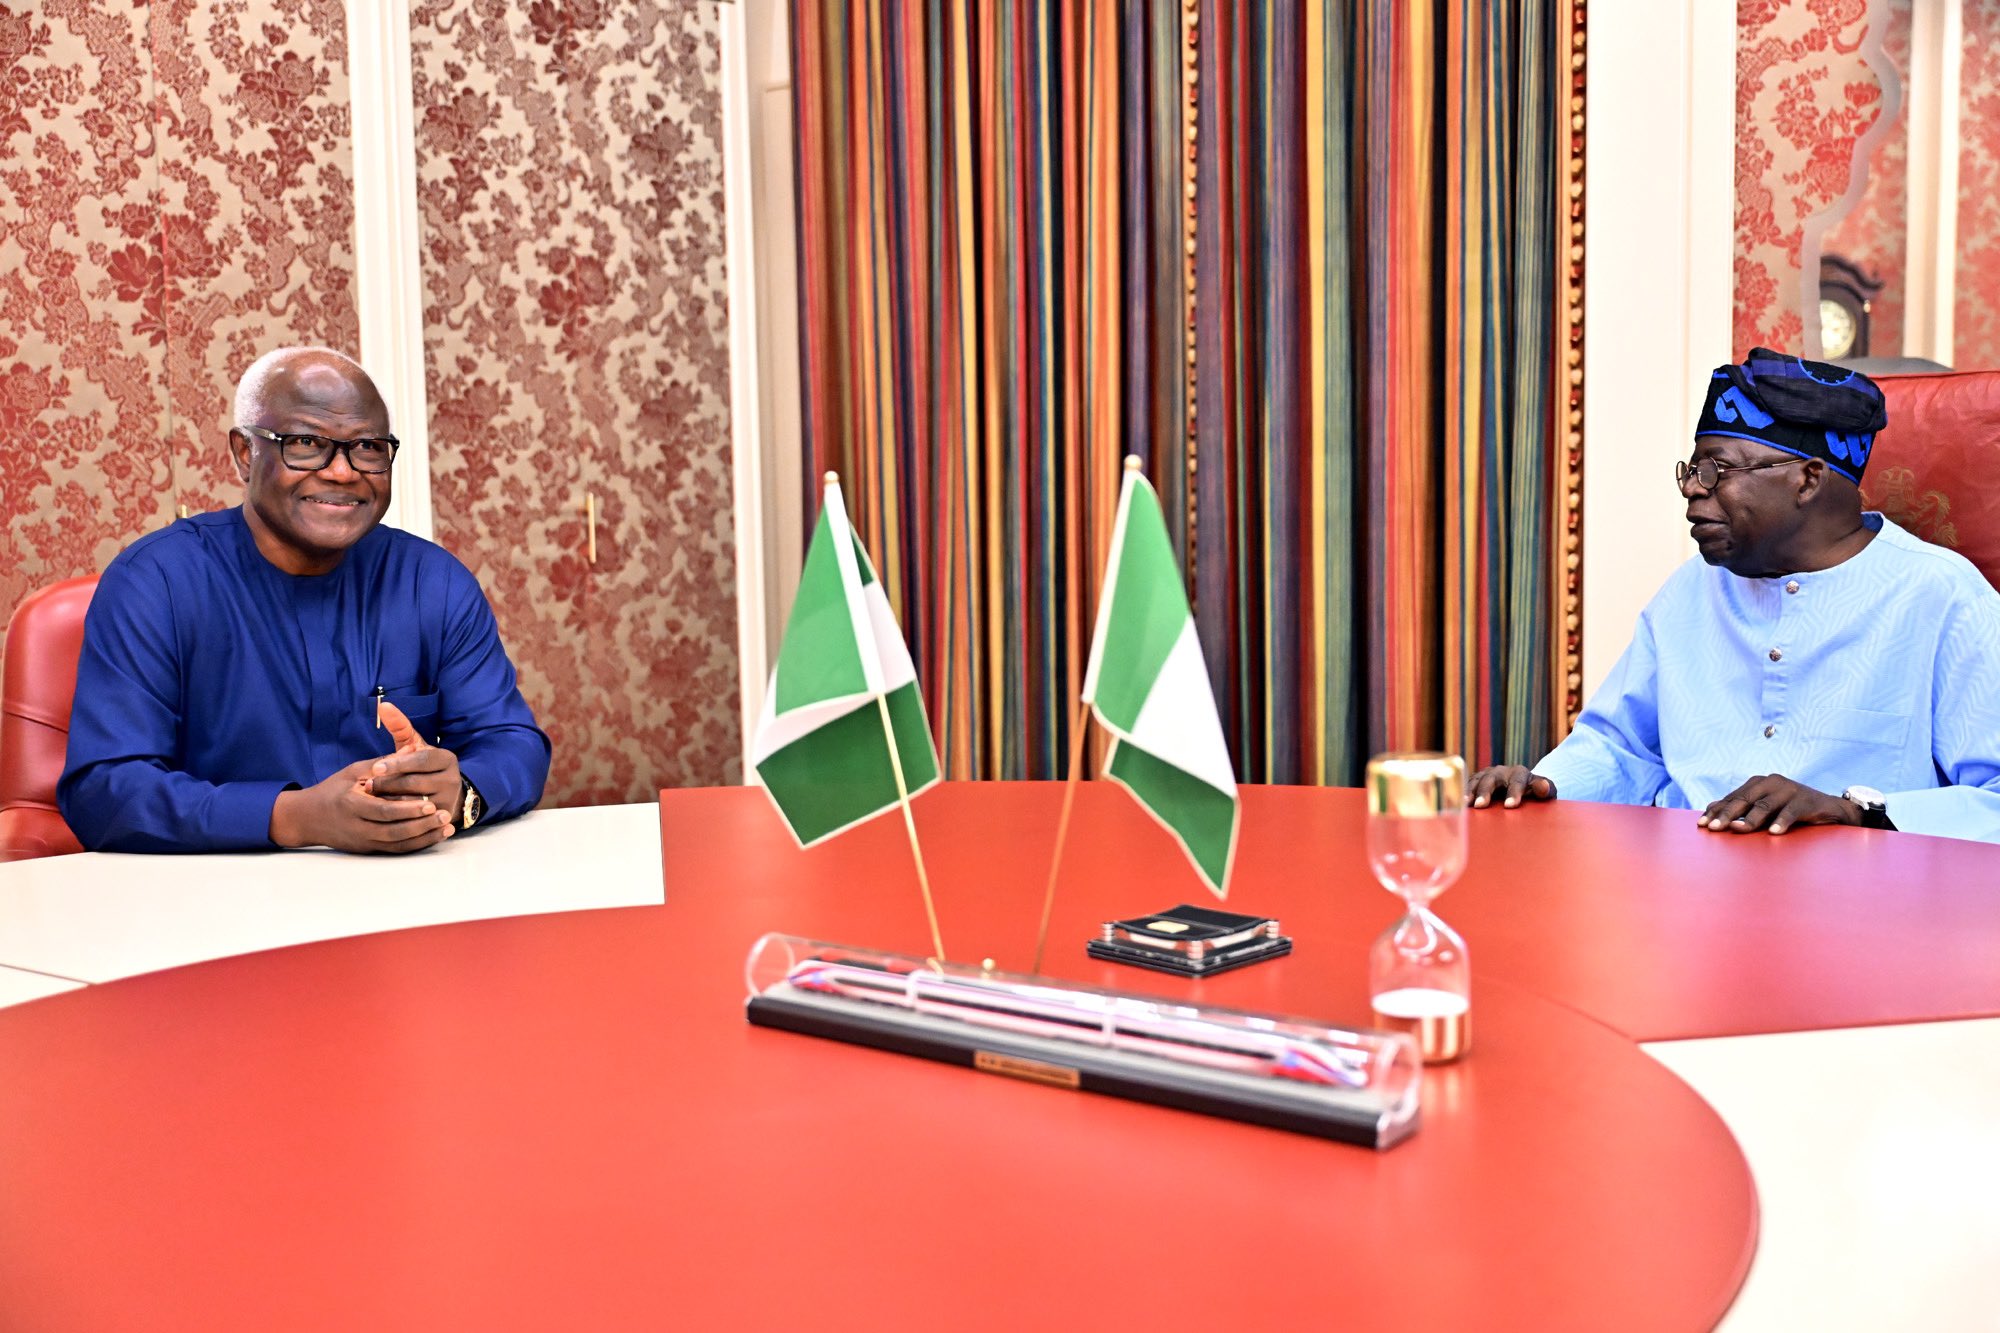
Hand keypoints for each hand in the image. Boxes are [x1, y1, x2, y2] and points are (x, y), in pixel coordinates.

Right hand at [270, 758, 455, 852]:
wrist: (308, 817)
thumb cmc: (334, 789)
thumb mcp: (354, 771)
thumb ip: (384, 764)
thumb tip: (413, 747)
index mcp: (351, 804)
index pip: (383, 810)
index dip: (408, 809)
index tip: (430, 803)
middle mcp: (356, 827)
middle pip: (393, 830)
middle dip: (422, 824)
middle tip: (446, 815)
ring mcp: (362, 841)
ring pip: (397, 844)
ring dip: (424, 837)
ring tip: (447, 827)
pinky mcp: (367, 849)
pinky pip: (395, 850)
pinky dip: (416, 845)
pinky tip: (434, 836)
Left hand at [365, 700, 463, 816]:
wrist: (445, 793)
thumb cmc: (422, 766)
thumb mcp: (415, 745)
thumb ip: (399, 726)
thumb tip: (383, 705)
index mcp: (446, 758)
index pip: (422, 760)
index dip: (398, 763)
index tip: (376, 767)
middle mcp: (452, 779)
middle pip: (416, 782)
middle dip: (390, 784)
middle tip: (368, 784)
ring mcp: (448, 800)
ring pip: (415, 803)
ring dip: (391, 800)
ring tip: (371, 798)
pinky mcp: (442, 819)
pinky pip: (417, 819)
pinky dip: (398, 816)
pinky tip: (381, 813)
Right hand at [1466, 765, 1556, 808]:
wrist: (1522, 788)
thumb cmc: (1535, 793)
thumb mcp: (1546, 791)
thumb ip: (1546, 789)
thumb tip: (1544, 787)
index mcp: (1520, 773)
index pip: (1517, 780)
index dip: (1514, 792)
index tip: (1511, 806)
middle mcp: (1501, 771)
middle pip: (1491, 778)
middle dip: (1486, 791)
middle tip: (1481, 806)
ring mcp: (1487, 775)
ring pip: (1477, 780)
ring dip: (1471, 792)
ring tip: (1466, 804)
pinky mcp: (1477, 781)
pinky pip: (1468, 785)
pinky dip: (1463, 793)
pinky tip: (1459, 804)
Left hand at [1698, 774, 1859, 834]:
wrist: (1829, 809)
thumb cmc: (1790, 809)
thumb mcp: (1764, 807)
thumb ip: (1741, 807)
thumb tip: (1710, 808)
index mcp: (1757, 783)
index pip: (1732, 798)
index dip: (1716, 811)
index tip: (1702, 824)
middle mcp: (1771, 782)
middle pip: (1744, 800)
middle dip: (1727, 815)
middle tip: (1714, 828)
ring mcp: (1789, 789)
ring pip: (1764, 806)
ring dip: (1750, 819)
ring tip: (1738, 829)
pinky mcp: (1806, 800)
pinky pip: (1791, 812)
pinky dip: (1782, 822)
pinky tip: (1774, 833)